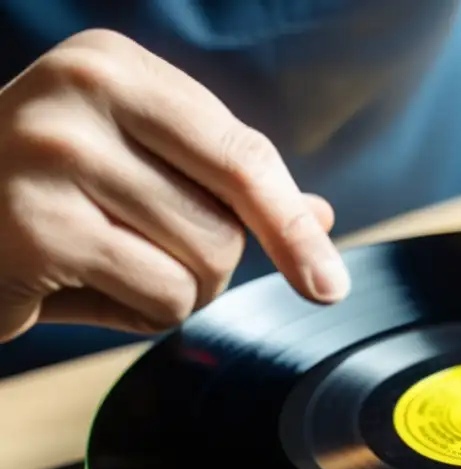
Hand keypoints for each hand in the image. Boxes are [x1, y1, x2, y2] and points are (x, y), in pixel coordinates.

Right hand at [0, 29, 348, 341]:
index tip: (329, 282)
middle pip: (228, 222)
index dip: (292, 225)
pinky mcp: (36, 227)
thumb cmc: (44, 194)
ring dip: (176, 291)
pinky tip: (79, 287)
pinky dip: (138, 314)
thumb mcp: (138, 169)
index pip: (244, 155)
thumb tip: (320, 216)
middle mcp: (83, 92)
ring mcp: (51, 155)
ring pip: (202, 266)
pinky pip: (158, 300)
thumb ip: (224, 187)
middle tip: (143, 251)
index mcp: (117, 66)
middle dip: (210, 264)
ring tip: (106, 263)